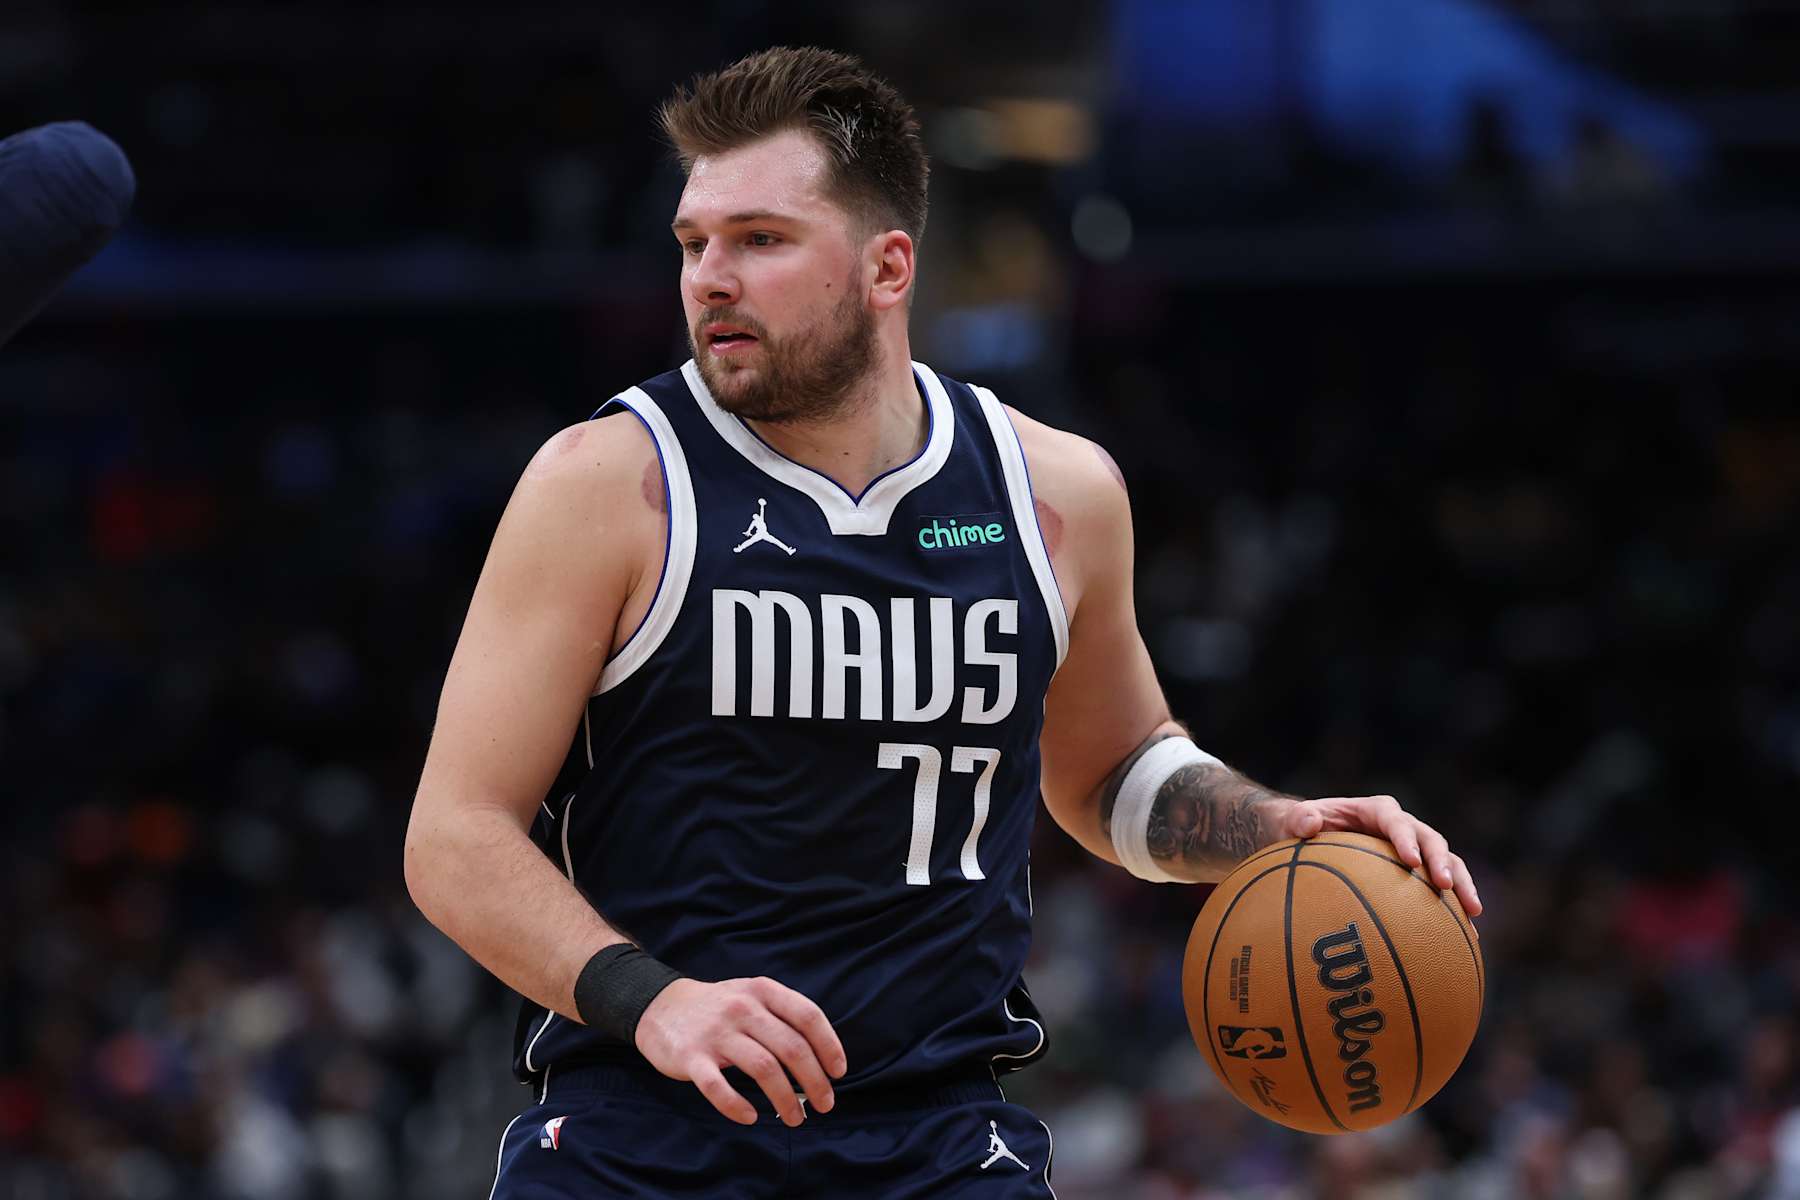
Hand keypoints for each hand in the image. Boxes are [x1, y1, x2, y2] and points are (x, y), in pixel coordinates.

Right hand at [634, 976, 846, 1126]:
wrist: (659, 1006)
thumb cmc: (719, 1008)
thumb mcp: (752, 996)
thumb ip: (782, 1018)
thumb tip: (821, 1060)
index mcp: (762, 991)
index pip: (807, 1016)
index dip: (829, 1046)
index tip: (838, 1073)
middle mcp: (742, 1008)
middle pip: (791, 1047)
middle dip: (815, 1080)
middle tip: (826, 1105)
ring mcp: (716, 1032)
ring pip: (763, 1068)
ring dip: (786, 1098)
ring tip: (796, 1118)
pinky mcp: (691, 1056)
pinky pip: (717, 1086)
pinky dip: (736, 1105)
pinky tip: (751, 1117)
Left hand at [1278, 795, 1481, 917]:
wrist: (1308, 836)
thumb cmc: (1300, 827)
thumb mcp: (1292, 819)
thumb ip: (1298, 818)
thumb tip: (1306, 824)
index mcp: (1376, 810)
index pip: (1395, 820)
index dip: (1406, 838)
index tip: (1410, 861)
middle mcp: (1402, 827)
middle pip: (1431, 840)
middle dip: (1442, 862)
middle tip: (1446, 887)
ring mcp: (1414, 850)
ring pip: (1448, 863)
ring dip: (1461, 885)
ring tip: (1473, 913)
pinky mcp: (1418, 873)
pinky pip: (1442, 889)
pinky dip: (1456, 909)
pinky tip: (1468, 937)